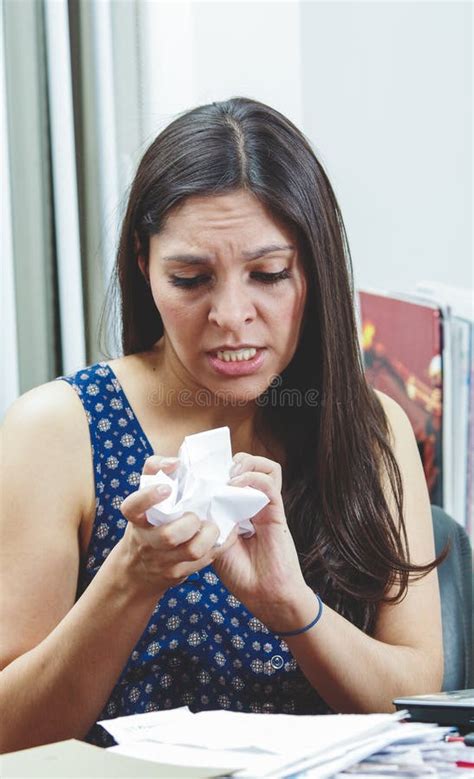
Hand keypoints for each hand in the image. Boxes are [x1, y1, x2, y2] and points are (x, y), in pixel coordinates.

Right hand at [117, 455, 232, 597]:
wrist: (139, 567)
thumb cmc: (149, 520)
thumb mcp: (145, 495)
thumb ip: (156, 470)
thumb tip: (175, 462)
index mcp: (136, 517)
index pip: (134, 506)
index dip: (149, 497)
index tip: (167, 488)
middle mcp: (146, 540)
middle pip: (168, 535)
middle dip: (189, 523)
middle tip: (196, 515)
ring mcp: (163, 560)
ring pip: (192, 551)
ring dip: (208, 535)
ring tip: (212, 525)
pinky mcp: (179, 573)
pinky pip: (205, 560)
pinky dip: (219, 545)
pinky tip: (224, 533)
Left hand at [212, 453, 313, 630]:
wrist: (265, 595)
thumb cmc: (239, 573)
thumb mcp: (214, 543)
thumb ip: (209, 521)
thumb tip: (192, 500)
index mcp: (238, 509)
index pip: (233, 475)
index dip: (218, 468)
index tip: (200, 470)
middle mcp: (252, 503)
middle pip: (249, 464)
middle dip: (232, 461)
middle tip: (216, 472)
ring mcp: (265, 506)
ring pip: (265, 467)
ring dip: (246, 465)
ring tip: (230, 476)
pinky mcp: (276, 512)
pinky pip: (269, 484)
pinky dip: (252, 479)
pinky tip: (236, 487)